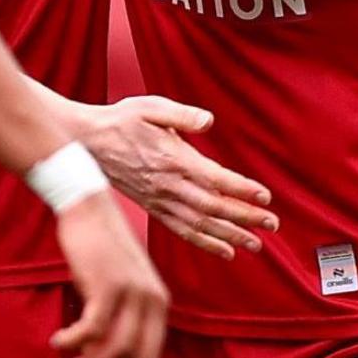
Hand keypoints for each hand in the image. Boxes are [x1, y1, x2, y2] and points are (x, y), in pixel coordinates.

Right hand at [49, 196, 166, 357]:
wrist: (89, 210)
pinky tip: (59, 342)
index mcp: (159, 304)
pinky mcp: (108, 284)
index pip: (151, 357)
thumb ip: (118, 323)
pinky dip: (74, 342)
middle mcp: (152, 300)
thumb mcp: (116, 290)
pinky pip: (93, 328)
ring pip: (115, 348)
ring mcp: (132, 292)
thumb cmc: (97, 253)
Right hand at [69, 93, 274, 257]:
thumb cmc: (120, 121)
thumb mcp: (151, 107)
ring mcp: (159, 200)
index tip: (265, 197)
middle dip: (245, 218)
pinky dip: (205, 243)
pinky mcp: (153, 208)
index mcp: (173, 159)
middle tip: (272, 224)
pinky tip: (226, 251)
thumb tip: (208, 121)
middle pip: (213, 208)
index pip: (215, 180)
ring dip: (231, 236)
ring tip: (256, 244)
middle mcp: (168, 185)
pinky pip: (182, 231)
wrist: (85, 144)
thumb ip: (183, 115)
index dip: (242, 190)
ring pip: (200, 225)